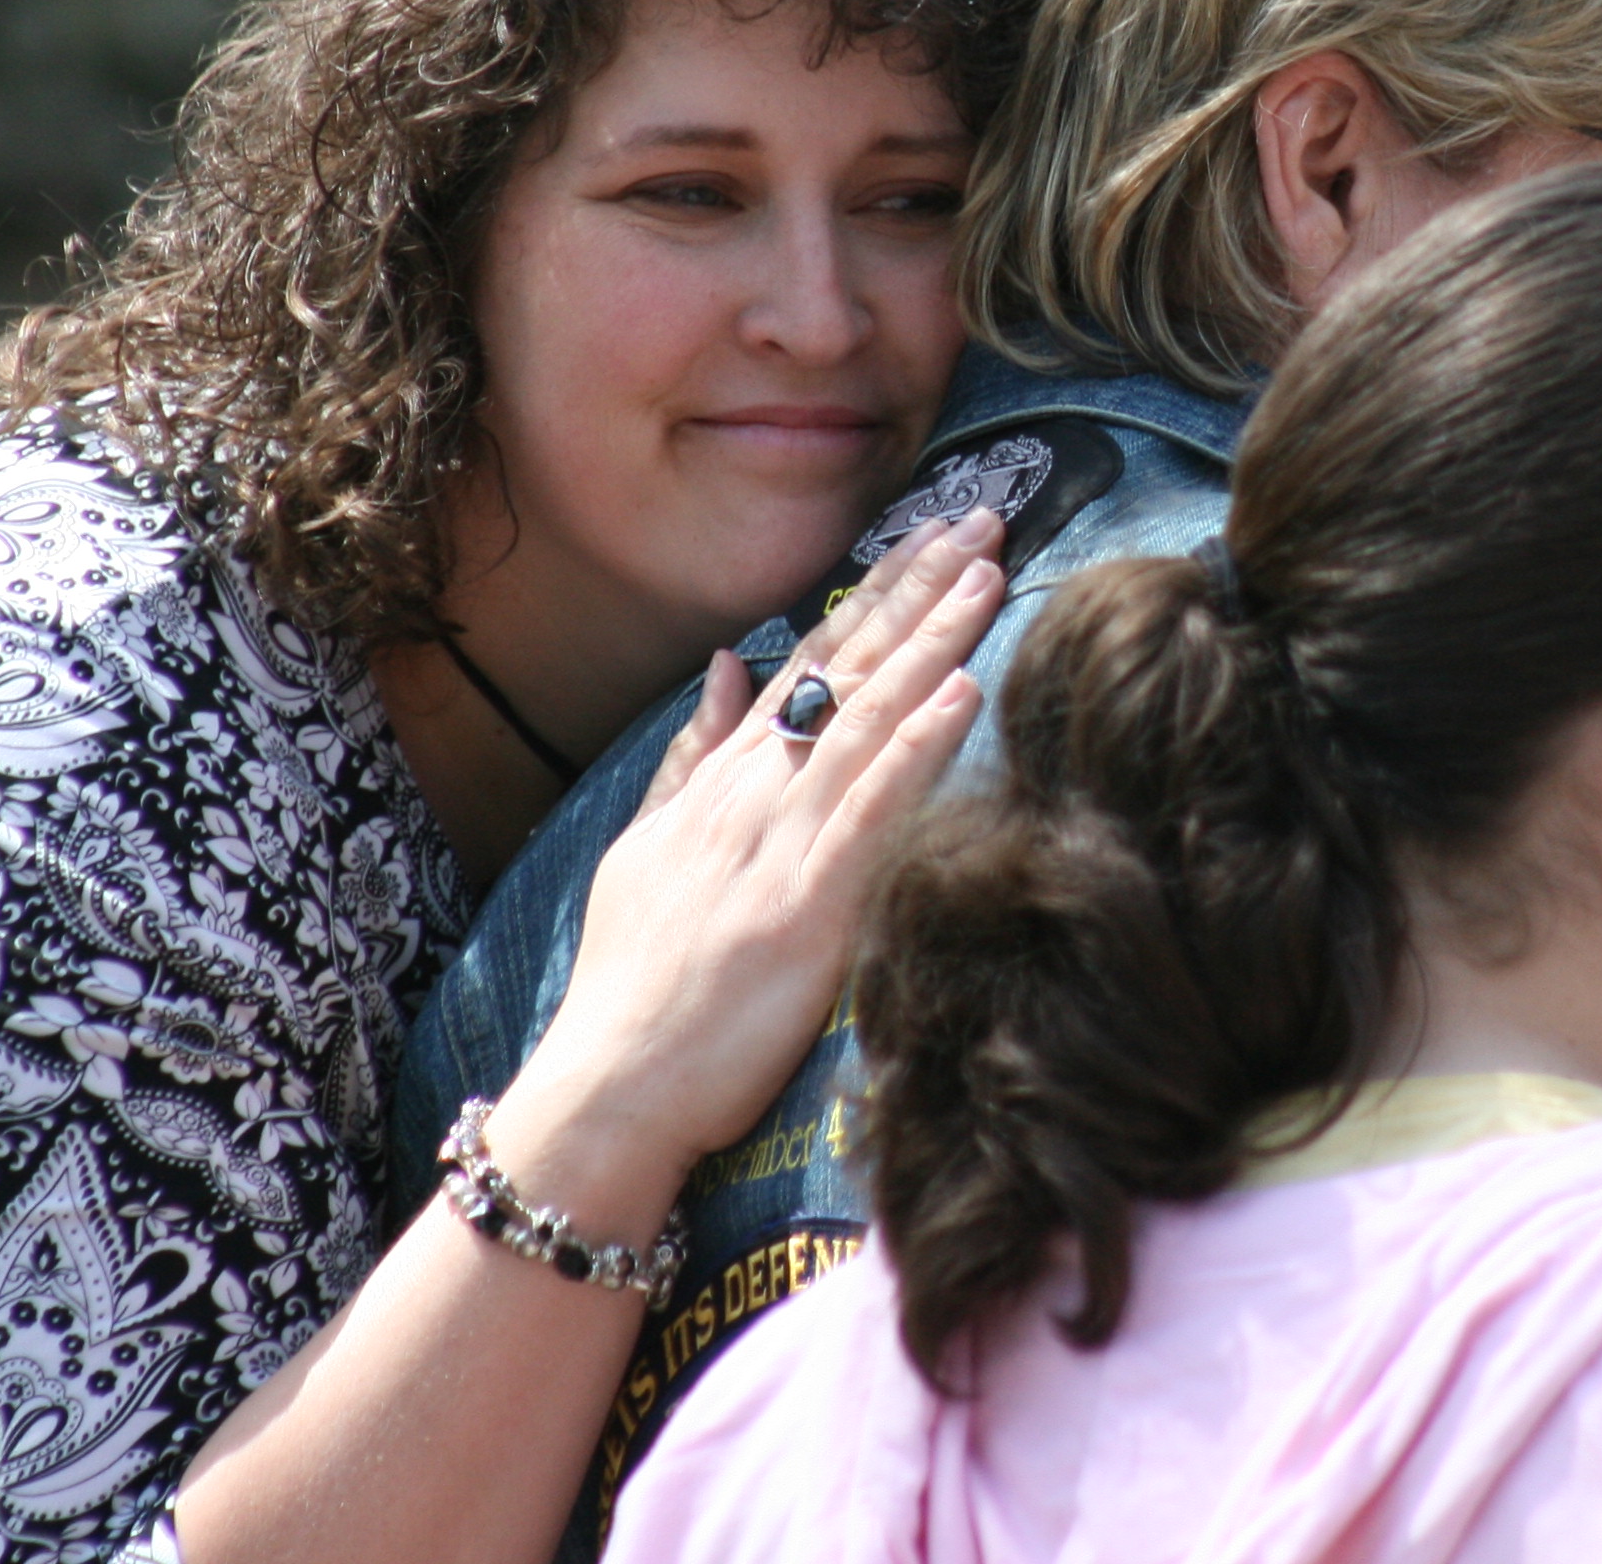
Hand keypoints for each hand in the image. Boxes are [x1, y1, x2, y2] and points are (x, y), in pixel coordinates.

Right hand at [494, 510, 1008, 1210]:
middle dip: (922, 589)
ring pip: (870, 719)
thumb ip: (695, 753)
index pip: (817, 663)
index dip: (879, 594)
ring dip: (936, 641)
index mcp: (730, 781)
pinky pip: (873, 811)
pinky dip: (919, 747)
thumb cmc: (635, 980)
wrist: (611, 1086)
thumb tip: (729, 664)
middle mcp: (757, 793)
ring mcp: (782, 844)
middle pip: (853, 670)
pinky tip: (965, 692)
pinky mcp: (808, 907)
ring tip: (990, 574)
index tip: (933, 535)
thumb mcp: (649, 846)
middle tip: (987, 516)